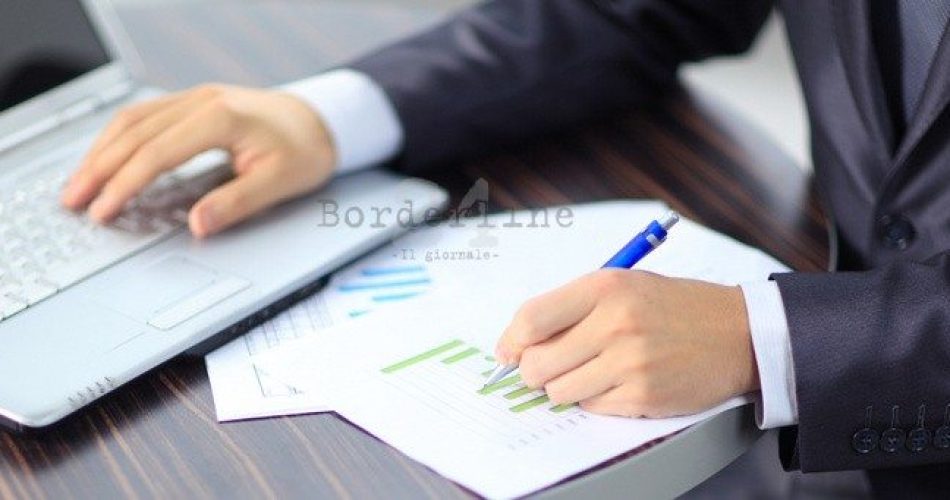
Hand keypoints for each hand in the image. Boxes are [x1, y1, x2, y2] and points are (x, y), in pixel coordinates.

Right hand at [61, 84, 335, 237]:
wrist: (321, 120)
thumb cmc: (305, 150)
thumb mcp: (279, 183)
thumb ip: (236, 204)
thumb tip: (196, 225)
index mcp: (221, 117)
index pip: (157, 153)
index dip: (126, 184)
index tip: (105, 211)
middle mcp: (202, 100)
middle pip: (134, 133)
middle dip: (99, 169)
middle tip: (74, 202)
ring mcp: (195, 97)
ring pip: (132, 119)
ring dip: (101, 151)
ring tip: (79, 184)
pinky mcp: (193, 102)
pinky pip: (144, 115)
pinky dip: (118, 138)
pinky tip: (105, 159)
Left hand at [495, 269, 757, 417]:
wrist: (737, 333)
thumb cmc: (674, 307)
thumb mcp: (623, 285)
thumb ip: (572, 307)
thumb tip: (519, 342)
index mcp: (604, 287)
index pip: (531, 318)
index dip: (511, 341)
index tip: (508, 352)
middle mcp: (614, 323)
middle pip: (537, 364)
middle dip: (534, 371)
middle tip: (547, 367)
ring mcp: (630, 363)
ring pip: (559, 392)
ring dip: (565, 387)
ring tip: (591, 371)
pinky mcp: (643, 396)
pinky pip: (592, 407)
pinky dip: (596, 399)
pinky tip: (619, 381)